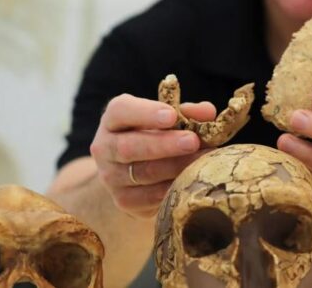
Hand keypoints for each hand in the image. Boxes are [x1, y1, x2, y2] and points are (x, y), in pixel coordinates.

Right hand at [90, 94, 215, 217]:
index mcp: (113, 119)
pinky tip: (193, 180)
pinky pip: (151, 197)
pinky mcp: (124, 201)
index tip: (172, 115)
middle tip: (192, 141)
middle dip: (164, 144)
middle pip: (130, 147)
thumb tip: (207, 113)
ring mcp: (111, 177)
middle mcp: (104, 148)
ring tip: (203, 160)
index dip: (146, 113)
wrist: (130, 170)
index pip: (122, 111)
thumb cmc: (153, 134)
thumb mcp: (165, 117)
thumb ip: (185, 113)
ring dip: (176, 167)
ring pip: (144, 174)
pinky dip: (174, 188)